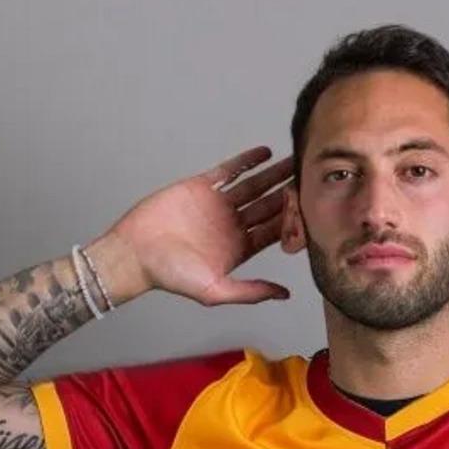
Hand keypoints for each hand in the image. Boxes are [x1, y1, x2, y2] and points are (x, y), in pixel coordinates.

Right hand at [102, 145, 293, 304]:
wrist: (134, 253)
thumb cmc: (170, 275)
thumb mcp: (215, 290)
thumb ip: (250, 292)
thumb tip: (284, 295)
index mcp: (239, 249)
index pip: (274, 232)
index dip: (293, 220)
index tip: (314, 209)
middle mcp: (232, 225)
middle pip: (269, 206)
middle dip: (289, 194)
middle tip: (311, 179)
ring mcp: (218, 204)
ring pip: (254, 186)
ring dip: (273, 174)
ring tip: (294, 161)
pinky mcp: (201, 186)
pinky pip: (228, 171)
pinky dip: (247, 161)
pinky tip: (265, 153)